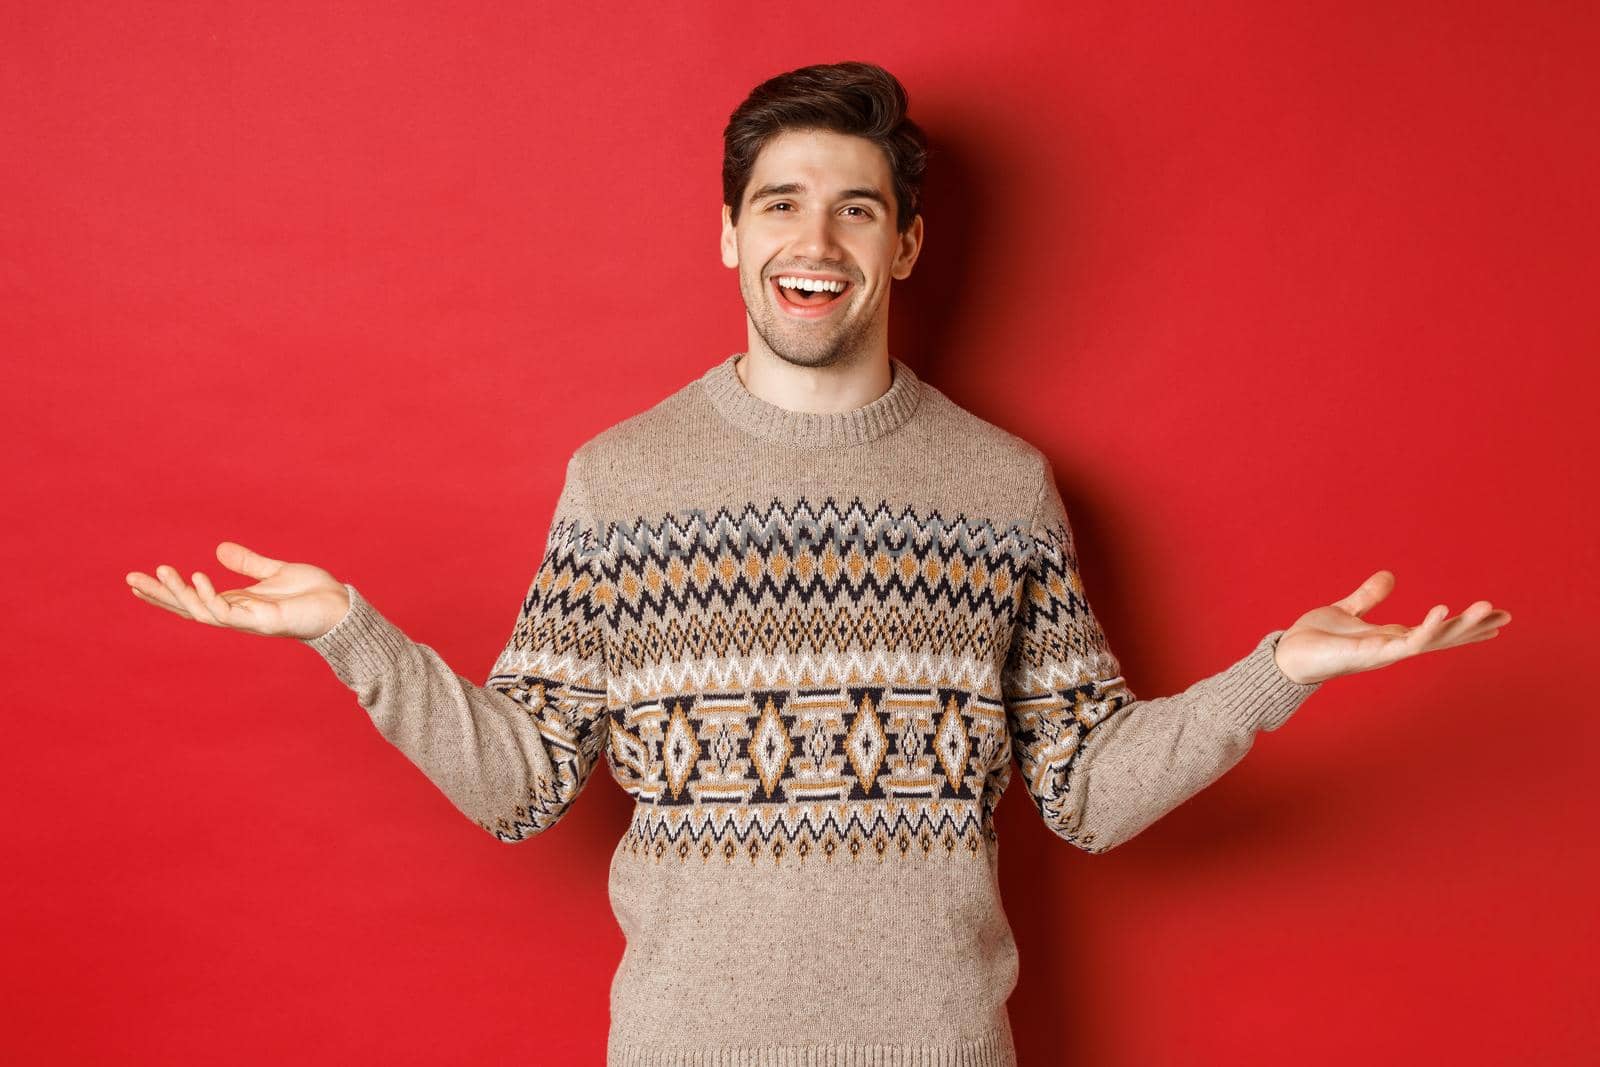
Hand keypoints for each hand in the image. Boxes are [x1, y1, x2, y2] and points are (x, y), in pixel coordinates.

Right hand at [125, 541, 350, 640]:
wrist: (342, 608)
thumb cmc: (313, 594)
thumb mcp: (275, 571)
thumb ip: (248, 563)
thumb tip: (219, 549)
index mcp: (237, 603)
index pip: (192, 599)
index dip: (165, 591)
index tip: (137, 579)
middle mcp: (237, 615)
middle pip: (188, 608)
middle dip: (160, 595)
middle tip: (130, 579)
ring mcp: (248, 620)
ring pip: (201, 611)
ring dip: (179, 594)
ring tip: (161, 571)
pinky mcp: (262, 622)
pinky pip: (228, 612)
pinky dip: (209, 597)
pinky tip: (198, 577)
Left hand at [1273, 570, 1510, 684]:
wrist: (1287, 656)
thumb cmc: (1314, 638)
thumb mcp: (1346, 611)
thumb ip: (1368, 597)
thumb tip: (1389, 576)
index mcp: (1392, 636)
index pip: (1437, 629)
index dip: (1465, 623)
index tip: (1496, 615)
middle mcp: (1394, 646)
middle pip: (1444, 637)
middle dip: (1474, 627)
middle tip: (1507, 616)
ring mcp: (1386, 652)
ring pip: (1434, 639)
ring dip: (1462, 626)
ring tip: (1489, 611)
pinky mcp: (1372, 654)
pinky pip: (1406, 642)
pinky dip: (1425, 628)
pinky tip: (1441, 611)